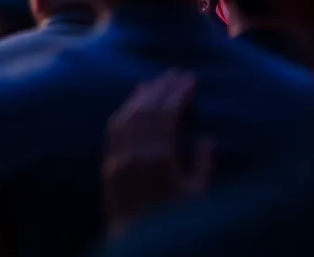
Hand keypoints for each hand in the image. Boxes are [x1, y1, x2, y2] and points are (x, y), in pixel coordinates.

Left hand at [103, 70, 211, 232]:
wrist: (139, 242)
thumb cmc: (175, 221)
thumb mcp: (198, 195)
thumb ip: (202, 164)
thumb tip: (205, 139)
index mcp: (159, 158)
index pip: (167, 114)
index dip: (178, 94)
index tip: (189, 79)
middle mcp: (135, 154)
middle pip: (147, 110)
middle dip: (162, 89)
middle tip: (174, 73)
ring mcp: (118, 159)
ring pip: (127, 117)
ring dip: (141, 96)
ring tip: (154, 81)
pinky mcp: (108, 167)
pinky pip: (113, 132)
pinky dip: (123, 113)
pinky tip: (131, 105)